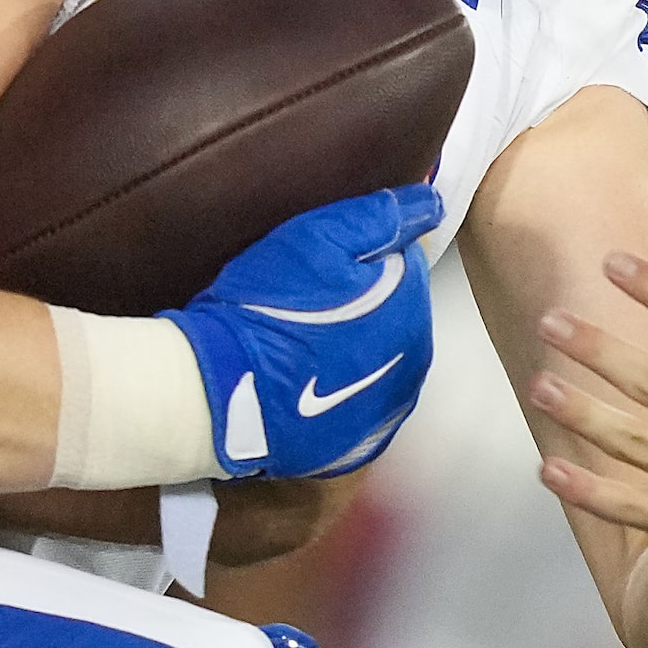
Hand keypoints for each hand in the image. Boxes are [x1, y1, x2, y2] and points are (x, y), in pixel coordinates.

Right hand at [168, 184, 439, 479]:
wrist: (217, 393)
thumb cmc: (262, 308)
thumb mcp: (313, 239)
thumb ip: (378, 216)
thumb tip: (430, 201)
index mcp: (409, 308)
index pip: (402, 264)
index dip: (361, 256)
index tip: (320, 264)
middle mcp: (414, 364)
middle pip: (395, 314)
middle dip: (362, 303)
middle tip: (303, 301)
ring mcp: (388, 411)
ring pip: (380, 360)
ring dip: (352, 346)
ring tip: (298, 342)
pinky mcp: (360, 445)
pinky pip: (360, 405)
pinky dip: (341, 391)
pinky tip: (303, 380)